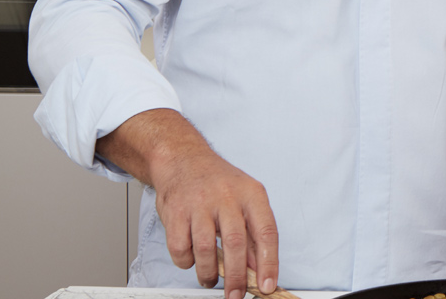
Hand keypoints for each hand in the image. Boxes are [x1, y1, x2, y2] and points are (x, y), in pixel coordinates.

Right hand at [97, 110, 279, 298]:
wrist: (184, 160)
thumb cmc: (219, 183)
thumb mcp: (246, 199)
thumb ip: (253, 232)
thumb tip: (260, 268)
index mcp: (252, 194)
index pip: (266, 232)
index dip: (269, 262)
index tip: (268, 285)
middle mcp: (227, 197)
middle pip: (236, 244)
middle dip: (236, 277)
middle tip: (236, 295)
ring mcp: (200, 204)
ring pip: (206, 250)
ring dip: (208, 273)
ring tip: (210, 280)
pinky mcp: (176, 212)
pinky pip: (181, 249)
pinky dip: (186, 262)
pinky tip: (191, 259)